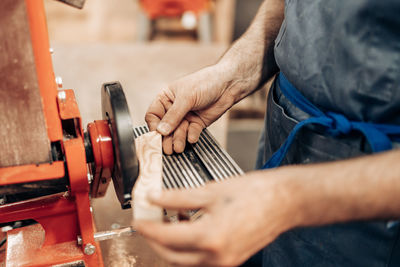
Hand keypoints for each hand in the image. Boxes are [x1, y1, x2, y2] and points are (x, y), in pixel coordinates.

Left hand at [134, 171, 295, 266]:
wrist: (285, 201)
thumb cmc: (255, 192)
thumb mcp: (211, 191)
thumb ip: (177, 197)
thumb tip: (155, 198)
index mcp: (210, 238)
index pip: (166, 237)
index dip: (148, 228)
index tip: (138, 220)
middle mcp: (216, 257)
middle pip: (172, 255)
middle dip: (156, 240)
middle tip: (149, 221)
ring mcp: (225, 261)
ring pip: (185, 260)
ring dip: (172, 244)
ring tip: (169, 220)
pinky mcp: (231, 259)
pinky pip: (200, 259)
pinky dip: (188, 247)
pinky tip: (188, 225)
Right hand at [145, 63, 239, 154]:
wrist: (227, 85)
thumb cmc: (205, 82)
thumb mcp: (186, 97)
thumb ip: (174, 115)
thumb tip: (161, 130)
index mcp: (166, 98)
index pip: (153, 115)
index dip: (154, 126)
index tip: (156, 135)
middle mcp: (173, 109)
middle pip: (165, 127)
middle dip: (166, 138)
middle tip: (166, 148)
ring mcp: (185, 117)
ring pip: (178, 132)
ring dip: (178, 140)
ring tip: (178, 147)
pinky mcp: (197, 123)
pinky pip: (191, 133)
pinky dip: (191, 136)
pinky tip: (192, 138)